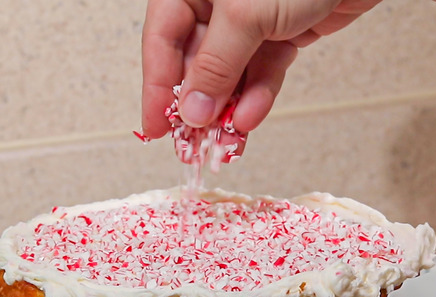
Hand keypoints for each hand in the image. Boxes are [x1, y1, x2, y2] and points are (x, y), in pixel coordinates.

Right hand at [141, 0, 381, 139]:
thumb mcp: (245, 15)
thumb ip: (215, 65)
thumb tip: (192, 111)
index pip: (161, 40)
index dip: (156, 88)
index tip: (155, 128)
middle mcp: (215, 3)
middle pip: (195, 62)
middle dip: (198, 104)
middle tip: (195, 143)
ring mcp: (249, 20)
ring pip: (230, 74)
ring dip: (229, 108)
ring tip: (226, 140)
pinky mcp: (280, 33)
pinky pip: (262, 71)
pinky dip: (257, 96)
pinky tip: (250, 119)